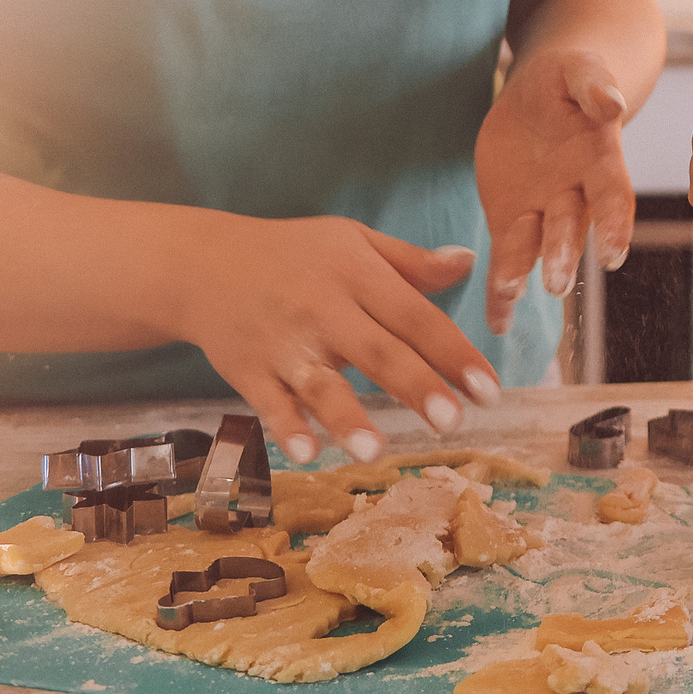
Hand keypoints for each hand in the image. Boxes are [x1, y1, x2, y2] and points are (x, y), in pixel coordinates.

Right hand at [174, 214, 493, 465]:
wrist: (203, 264)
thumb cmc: (294, 253)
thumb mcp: (353, 240)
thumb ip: (410, 260)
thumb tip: (468, 261)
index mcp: (358, 274)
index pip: (417, 317)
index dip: (455, 353)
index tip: (489, 389)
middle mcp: (324, 309)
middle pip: (378, 351)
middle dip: (416, 387)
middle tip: (454, 423)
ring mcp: (284, 342)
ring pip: (322, 383)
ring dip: (348, 417)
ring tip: (378, 451)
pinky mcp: (248, 369)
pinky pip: (270, 403)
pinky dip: (287, 427)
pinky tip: (308, 453)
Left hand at [475, 47, 633, 334]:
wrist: (539, 95)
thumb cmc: (566, 78)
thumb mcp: (577, 69)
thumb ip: (594, 84)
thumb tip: (612, 103)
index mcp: (600, 158)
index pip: (613, 194)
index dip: (615, 223)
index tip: (614, 254)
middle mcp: (576, 194)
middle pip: (571, 227)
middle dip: (564, 254)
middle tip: (556, 283)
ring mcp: (543, 211)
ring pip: (536, 246)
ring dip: (525, 272)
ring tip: (512, 295)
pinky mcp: (511, 220)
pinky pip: (506, 258)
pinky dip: (501, 292)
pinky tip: (496, 323)